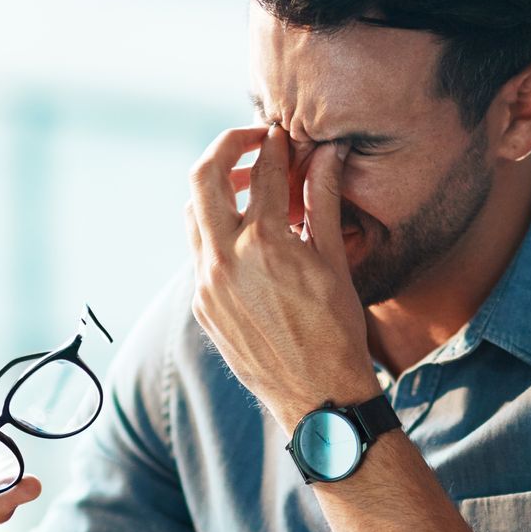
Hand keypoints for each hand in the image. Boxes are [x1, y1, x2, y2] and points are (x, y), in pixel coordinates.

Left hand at [186, 124, 379, 427]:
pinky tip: (243, 237)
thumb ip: (323, 200)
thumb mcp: (334, 260)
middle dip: (225, 148)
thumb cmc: (337, 330)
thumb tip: (328, 152)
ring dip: (214, 192)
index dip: (275, 145)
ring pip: (193, 215)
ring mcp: (207, 285)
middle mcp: (226, 260)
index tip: (281, 135)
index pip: (262, 171)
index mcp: (265, 243)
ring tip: (245, 189)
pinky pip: (198, 254)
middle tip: (250, 142)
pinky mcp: (202, 307)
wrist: (318, 395)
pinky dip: (216, 232)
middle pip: (203, 177)